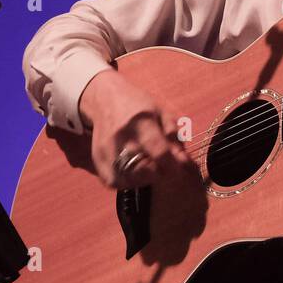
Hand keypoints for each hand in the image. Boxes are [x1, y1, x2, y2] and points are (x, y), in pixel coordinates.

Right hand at [79, 69, 192, 188]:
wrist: (106, 100)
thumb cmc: (140, 107)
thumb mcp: (163, 114)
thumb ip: (175, 138)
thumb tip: (184, 162)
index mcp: (141, 122)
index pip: (159, 152)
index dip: (173, 166)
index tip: (178, 168)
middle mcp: (121, 137)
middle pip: (143, 170)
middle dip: (159, 174)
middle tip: (163, 167)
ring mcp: (106, 150)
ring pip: (128, 180)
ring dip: (143, 180)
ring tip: (148, 168)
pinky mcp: (97, 159)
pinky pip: (113, 182)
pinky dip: (127, 182)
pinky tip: (134, 172)